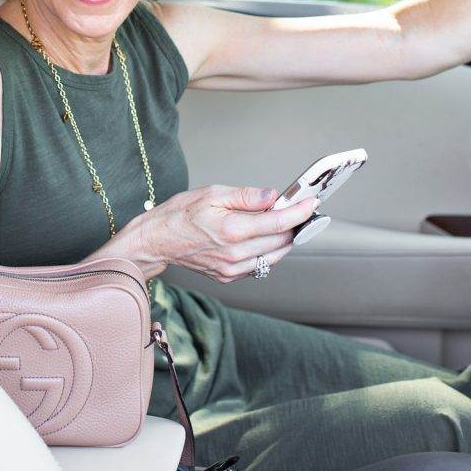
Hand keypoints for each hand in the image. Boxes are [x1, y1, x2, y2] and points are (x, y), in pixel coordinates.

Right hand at [143, 183, 319, 282]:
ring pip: (273, 256)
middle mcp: (235, 254)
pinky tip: (259, 236)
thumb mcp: (212, 193)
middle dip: (294, 224)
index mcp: (232, 230)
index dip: (299, 212)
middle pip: (281, 241)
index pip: (278, 223)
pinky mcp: (228, 276)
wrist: (157, 241)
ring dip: (283, 239)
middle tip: (299, 208)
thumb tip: (272, 196)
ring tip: (282, 222)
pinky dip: (266, 250)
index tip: (312, 203)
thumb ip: (245, 196)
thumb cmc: (180, 214)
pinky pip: (258, 264)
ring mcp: (232, 269)